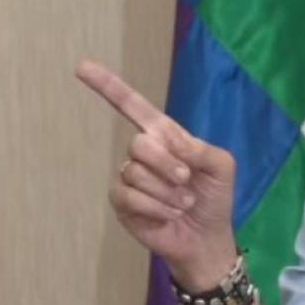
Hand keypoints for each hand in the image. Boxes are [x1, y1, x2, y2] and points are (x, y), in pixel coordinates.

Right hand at [76, 60, 237, 287]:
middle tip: (187, 181)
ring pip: (136, 174)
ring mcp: (129, 177)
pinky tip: (169, 214)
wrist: (208, 236)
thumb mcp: (222, 167)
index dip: (109, 86)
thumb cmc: (215, 197)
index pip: (134, 106)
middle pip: (139, 144)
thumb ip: (200, 148)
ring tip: (183, 203)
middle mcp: (143, 153)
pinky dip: (157, 208)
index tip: (82, 67)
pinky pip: (130, 197)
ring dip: (168, 193)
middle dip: (168, 165)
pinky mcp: (122, 203)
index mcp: (166, 136)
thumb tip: (165, 139)